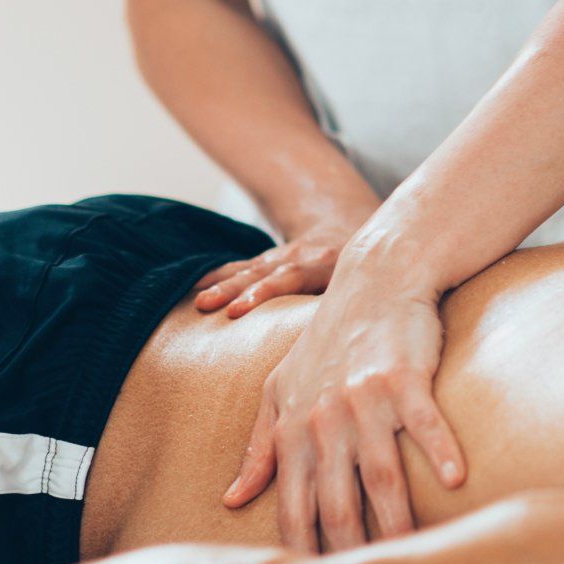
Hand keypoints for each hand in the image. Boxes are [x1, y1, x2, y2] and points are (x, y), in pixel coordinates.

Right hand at [194, 216, 365, 317]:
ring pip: (249, 269)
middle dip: (234, 290)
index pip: (291, 277)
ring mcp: (281, 257)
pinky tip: (195, 285)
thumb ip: (356, 301)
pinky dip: (219, 275)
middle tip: (207, 305)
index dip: (264, 292)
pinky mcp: (269, 259)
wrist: (349, 222)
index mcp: (326, 265)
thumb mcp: (368, 276)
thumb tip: (350, 340)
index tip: (238, 310)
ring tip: (198, 301)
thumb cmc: (364, 266)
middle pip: (263, 273)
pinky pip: (241, 266)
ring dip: (222, 285)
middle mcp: (299, 257)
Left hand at [222, 274, 465, 552]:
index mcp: (294, 429)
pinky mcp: (404, 379)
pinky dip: (440, 449)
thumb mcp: (279, 390)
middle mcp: (325, 420)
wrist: (374, 281)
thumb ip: (258, 447)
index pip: (294, 507)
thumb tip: (232, 500)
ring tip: (411, 560)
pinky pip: (424, 421)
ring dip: (395, 521)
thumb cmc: (327, 340)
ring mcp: (365, 399)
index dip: (303, 552)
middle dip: (348, 554)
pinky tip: (457, 481)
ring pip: (380, 474)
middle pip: (337, 503)